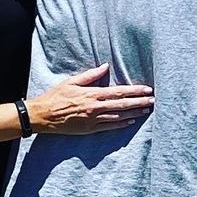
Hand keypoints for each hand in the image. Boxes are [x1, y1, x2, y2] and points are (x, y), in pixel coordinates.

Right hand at [27, 65, 153, 135]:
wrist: (43, 116)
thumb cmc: (56, 96)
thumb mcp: (72, 81)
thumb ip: (90, 75)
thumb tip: (105, 66)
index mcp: (92, 94)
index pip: (118, 92)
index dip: (134, 91)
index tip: (147, 89)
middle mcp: (95, 108)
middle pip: (122, 105)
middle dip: (139, 102)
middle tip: (153, 100)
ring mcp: (93, 120)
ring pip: (119, 116)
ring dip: (134, 113)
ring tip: (147, 110)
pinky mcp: (90, 129)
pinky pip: (109, 127)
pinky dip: (121, 124)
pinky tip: (131, 121)